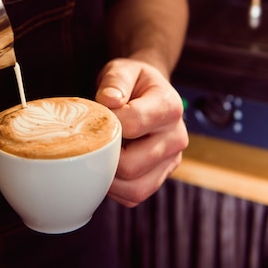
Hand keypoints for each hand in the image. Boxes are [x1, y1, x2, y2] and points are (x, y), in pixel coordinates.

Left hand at [96, 58, 188, 207]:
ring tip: (96, 159)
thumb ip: (115, 81)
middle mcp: (177, 137)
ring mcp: (172, 161)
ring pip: (135, 189)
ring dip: (108, 180)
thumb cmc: (133, 82)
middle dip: (104, 156)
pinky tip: (106, 169)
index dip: (106, 124)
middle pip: (131, 165)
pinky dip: (115, 190)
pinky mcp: (161, 177)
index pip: (133, 124)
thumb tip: (108, 101)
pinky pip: (134, 197)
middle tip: (90, 142)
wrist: (149, 93)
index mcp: (170, 107)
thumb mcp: (123, 70)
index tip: (96, 115)